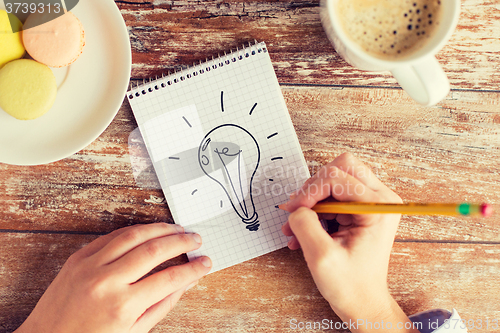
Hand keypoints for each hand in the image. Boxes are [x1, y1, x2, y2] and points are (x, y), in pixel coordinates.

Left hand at [15, 223, 211, 332]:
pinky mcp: (78, 257)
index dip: (193, 268)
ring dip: (161, 229)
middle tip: (196, 240)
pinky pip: (112, 236)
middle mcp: (107, 281)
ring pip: (134, 235)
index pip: (170, 278)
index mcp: (123, 306)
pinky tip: (148, 231)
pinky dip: (134, 231)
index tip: (205, 263)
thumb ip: (163, 304)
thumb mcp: (133, 331)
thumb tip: (187, 282)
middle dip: (181, 242)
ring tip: (177, 230)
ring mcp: (90, 266)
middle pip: (155, 250)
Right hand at [281, 153, 417, 331]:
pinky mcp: (361, 209)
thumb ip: (304, 224)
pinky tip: (302, 232)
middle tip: (297, 211)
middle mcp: (380, 199)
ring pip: (333, 180)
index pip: (336, 178)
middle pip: (340, 168)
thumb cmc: (351, 286)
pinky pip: (332, 196)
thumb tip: (295, 207)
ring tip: (296, 227)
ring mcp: (371, 203)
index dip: (309, 192)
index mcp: (378, 207)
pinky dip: (314, 211)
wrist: (363, 303)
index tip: (293, 212)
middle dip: (313, 189)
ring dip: (310, 201)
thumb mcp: (321, 256)